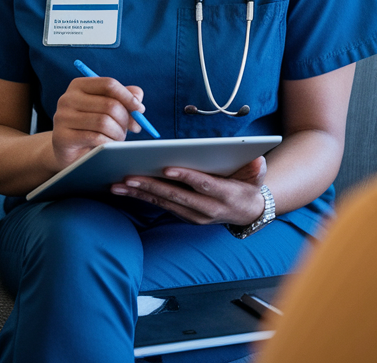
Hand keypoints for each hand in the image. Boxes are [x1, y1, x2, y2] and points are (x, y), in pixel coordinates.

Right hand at [51, 76, 143, 168]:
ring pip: (104, 122)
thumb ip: (124, 97)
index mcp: (79, 86)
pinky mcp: (62, 137)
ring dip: (118, 133)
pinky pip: (95, 138)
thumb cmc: (92, 127)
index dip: (128, 96)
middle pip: (109, 104)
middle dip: (126, 119)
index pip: (108, 84)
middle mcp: (67, 98)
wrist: (70, 152)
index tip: (140, 109)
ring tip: (119, 138)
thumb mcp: (107, 108)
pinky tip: (109, 146)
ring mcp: (62, 117)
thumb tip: (137, 97)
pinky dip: (109, 143)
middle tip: (132, 129)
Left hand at [110, 156, 266, 225]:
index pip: (202, 186)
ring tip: (118, 184)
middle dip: (150, 186)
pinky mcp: (182, 215)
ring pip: (162, 203)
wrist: (247, 213)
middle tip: (128, 176)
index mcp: (224, 196)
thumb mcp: (256, 179)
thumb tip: (259, 161)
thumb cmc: (249, 187)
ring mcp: (193, 215)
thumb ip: (256, 170)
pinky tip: (124, 189)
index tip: (167, 168)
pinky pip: (160, 205)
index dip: (186, 177)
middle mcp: (206, 210)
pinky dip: (141, 197)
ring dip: (139, 193)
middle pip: (175, 196)